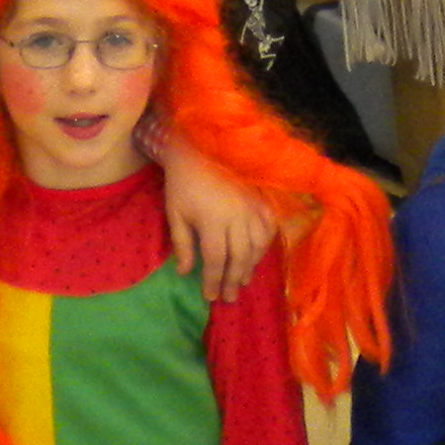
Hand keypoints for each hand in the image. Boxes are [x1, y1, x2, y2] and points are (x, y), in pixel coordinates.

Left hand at [159, 131, 274, 302]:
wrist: (200, 147)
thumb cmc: (183, 182)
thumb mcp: (175, 213)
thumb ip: (182, 244)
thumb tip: (186, 272)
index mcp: (213, 221)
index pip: (217, 260)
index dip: (214, 281)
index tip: (210, 296)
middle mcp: (237, 217)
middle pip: (240, 257)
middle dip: (233, 280)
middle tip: (228, 298)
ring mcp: (252, 207)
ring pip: (258, 245)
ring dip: (251, 266)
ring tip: (242, 281)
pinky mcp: (261, 199)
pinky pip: (269, 227)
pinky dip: (265, 245)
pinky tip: (257, 255)